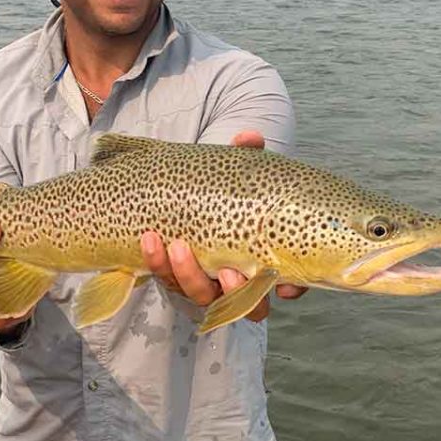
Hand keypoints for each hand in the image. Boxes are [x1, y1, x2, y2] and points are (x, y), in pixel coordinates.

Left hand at [140, 130, 307, 320]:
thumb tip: (250, 138)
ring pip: (202, 295)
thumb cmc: (222, 189)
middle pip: (245, 303)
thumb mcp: (235, 173)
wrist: (177, 195)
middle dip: (235, 291)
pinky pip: (167, 279)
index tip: (285, 286)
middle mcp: (237, 279)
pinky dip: (158, 262)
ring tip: (178, 247)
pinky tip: (150, 239)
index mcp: (265, 258)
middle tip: (228, 272)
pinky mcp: (174, 277)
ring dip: (189, 275)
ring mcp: (205, 282)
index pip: (288, 284)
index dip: (291, 288)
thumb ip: (246, 157)